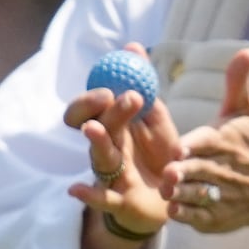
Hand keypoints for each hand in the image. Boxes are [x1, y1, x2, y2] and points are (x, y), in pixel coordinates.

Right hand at [64, 47, 178, 248]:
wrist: (174, 194)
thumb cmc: (159, 154)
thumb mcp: (156, 117)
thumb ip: (145, 84)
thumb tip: (132, 46)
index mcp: (113, 127)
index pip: (88, 110)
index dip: (91, 99)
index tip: (108, 88)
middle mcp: (107, 149)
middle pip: (95, 127)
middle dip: (101, 110)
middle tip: (116, 97)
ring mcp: (111, 175)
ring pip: (98, 156)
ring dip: (96, 141)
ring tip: (93, 129)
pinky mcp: (120, 201)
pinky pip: (101, 199)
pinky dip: (88, 194)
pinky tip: (73, 189)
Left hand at [164, 51, 248, 235]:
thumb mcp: (244, 112)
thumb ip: (237, 82)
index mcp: (225, 142)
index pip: (207, 143)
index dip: (194, 146)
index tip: (180, 148)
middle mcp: (223, 170)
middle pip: (197, 171)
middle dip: (182, 172)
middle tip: (169, 172)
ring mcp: (220, 196)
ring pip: (193, 195)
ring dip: (179, 193)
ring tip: (168, 188)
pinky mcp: (215, 219)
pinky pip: (195, 218)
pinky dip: (184, 214)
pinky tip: (175, 206)